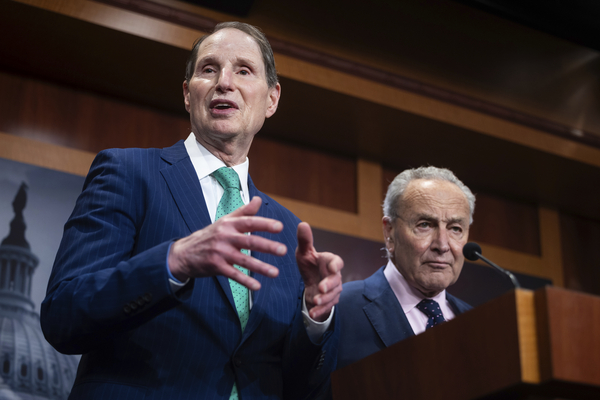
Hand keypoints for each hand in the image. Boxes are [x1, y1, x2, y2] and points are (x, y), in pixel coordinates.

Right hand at [168, 197, 285, 289]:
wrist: (184, 253)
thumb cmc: (209, 235)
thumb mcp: (225, 221)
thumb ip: (244, 211)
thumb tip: (258, 200)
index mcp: (229, 224)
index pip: (249, 222)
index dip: (265, 224)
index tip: (279, 227)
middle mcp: (225, 237)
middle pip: (249, 241)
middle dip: (267, 246)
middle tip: (283, 250)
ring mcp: (220, 252)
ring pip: (244, 260)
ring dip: (260, 267)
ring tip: (275, 273)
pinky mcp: (216, 266)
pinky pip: (233, 275)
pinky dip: (245, 281)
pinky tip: (257, 286)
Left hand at [295, 222, 343, 321]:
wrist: (311, 281)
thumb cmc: (309, 264)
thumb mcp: (304, 253)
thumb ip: (304, 240)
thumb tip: (302, 224)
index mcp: (330, 262)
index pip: (337, 262)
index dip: (335, 264)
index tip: (332, 267)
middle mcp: (334, 276)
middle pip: (336, 280)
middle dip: (330, 284)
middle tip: (322, 288)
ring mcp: (334, 289)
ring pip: (333, 295)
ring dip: (325, 299)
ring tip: (315, 300)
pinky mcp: (329, 301)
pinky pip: (327, 306)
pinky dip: (320, 310)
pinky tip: (312, 313)